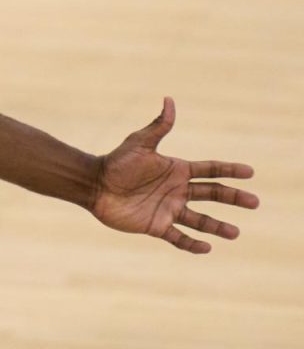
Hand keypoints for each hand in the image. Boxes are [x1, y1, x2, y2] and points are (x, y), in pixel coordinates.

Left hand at [91, 98, 258, 252]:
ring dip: (217, 227)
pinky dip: (192, 244)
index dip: (230, 170)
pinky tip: (207, 248)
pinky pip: (178, 237)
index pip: (210, 169)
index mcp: (177, 170)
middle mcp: (177, 190)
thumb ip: (158, 126)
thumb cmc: (116, 162)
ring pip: (199, 220)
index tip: (250, 172)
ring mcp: (168, 209)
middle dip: (234, 198)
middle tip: (255, 202)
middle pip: (212, 194)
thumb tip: (169, 101)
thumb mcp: (139, 143)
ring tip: (235, 233)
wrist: (94, 185)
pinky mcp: (156, 226)